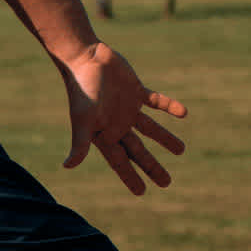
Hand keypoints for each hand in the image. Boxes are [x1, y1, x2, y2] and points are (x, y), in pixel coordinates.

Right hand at [61, 42, 186, 194]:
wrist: (84, 58)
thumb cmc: (82, 90)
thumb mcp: (82, 119)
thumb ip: (79, 143)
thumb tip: (67, 166)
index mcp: (105, 135)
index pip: (121, 162)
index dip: (131, 177)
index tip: (142, 192)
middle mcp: (117, 125)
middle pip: (138, 151)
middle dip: (152, 166)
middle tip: (167, 183)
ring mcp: (127, 108)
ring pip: (150, 129)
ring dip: (165, 139)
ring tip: (181, 151)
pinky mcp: (136, 90)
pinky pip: (156, 101)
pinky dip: (169, 107)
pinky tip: (183, 113)